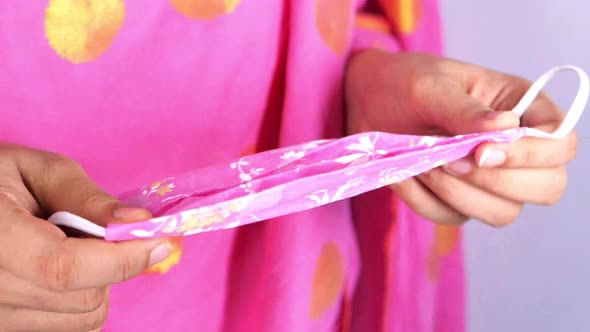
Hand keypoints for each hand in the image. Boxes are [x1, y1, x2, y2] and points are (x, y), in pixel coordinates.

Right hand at [0, 145, 171, 331]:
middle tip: (93, 229)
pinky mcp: (6, 327)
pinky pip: (68, 324)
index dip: (120, 259)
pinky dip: (81, 297)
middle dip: (111, 263)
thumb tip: (139, 225)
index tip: (161, 240)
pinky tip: (60, 269)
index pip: (62, 268)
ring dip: (97, 281)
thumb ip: (87, 198)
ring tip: (68, 246)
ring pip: (82, 316)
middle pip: (81, 298)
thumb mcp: (36, 169)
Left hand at [345, 50, 577, 225]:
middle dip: (497, 182)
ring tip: (423, 164)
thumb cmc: (406, 83)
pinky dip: (425, 200)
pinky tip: (405, 175)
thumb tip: (506, 128)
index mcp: (523, 107)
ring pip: (503, 213)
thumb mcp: (430, 86)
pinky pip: (454, 217)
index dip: (533, 155)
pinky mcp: (458, 200)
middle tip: (449, 160)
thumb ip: (464, 109)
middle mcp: (515, 148)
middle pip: (547, 187)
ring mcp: (489, 179)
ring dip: (459, 195)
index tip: (482, 151)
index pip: (560, 142)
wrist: (370, 103)